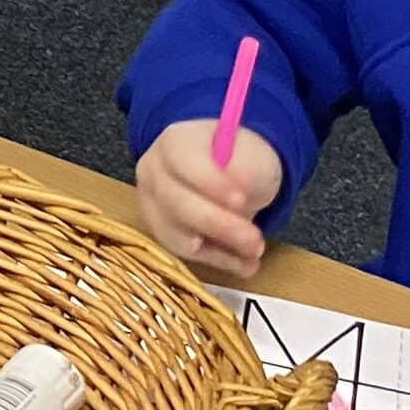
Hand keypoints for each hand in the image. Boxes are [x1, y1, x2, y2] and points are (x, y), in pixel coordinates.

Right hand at [134, 116, 282, 279]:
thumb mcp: (250, 153)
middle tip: (256, 240)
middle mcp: (153, 175)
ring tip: (255, 254)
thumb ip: (244, 169)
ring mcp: (154, 207)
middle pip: (177, 203)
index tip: (243, 201)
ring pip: (177, 235)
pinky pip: (186, 254)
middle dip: (220, 225)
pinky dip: (219, 261)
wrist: (226, 170)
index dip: (210, 182)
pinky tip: (246, 265)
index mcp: (172, 144)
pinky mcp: (163, 235)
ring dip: (220, 250)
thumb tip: (240, 192)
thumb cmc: (236, 158)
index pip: (182, 161)